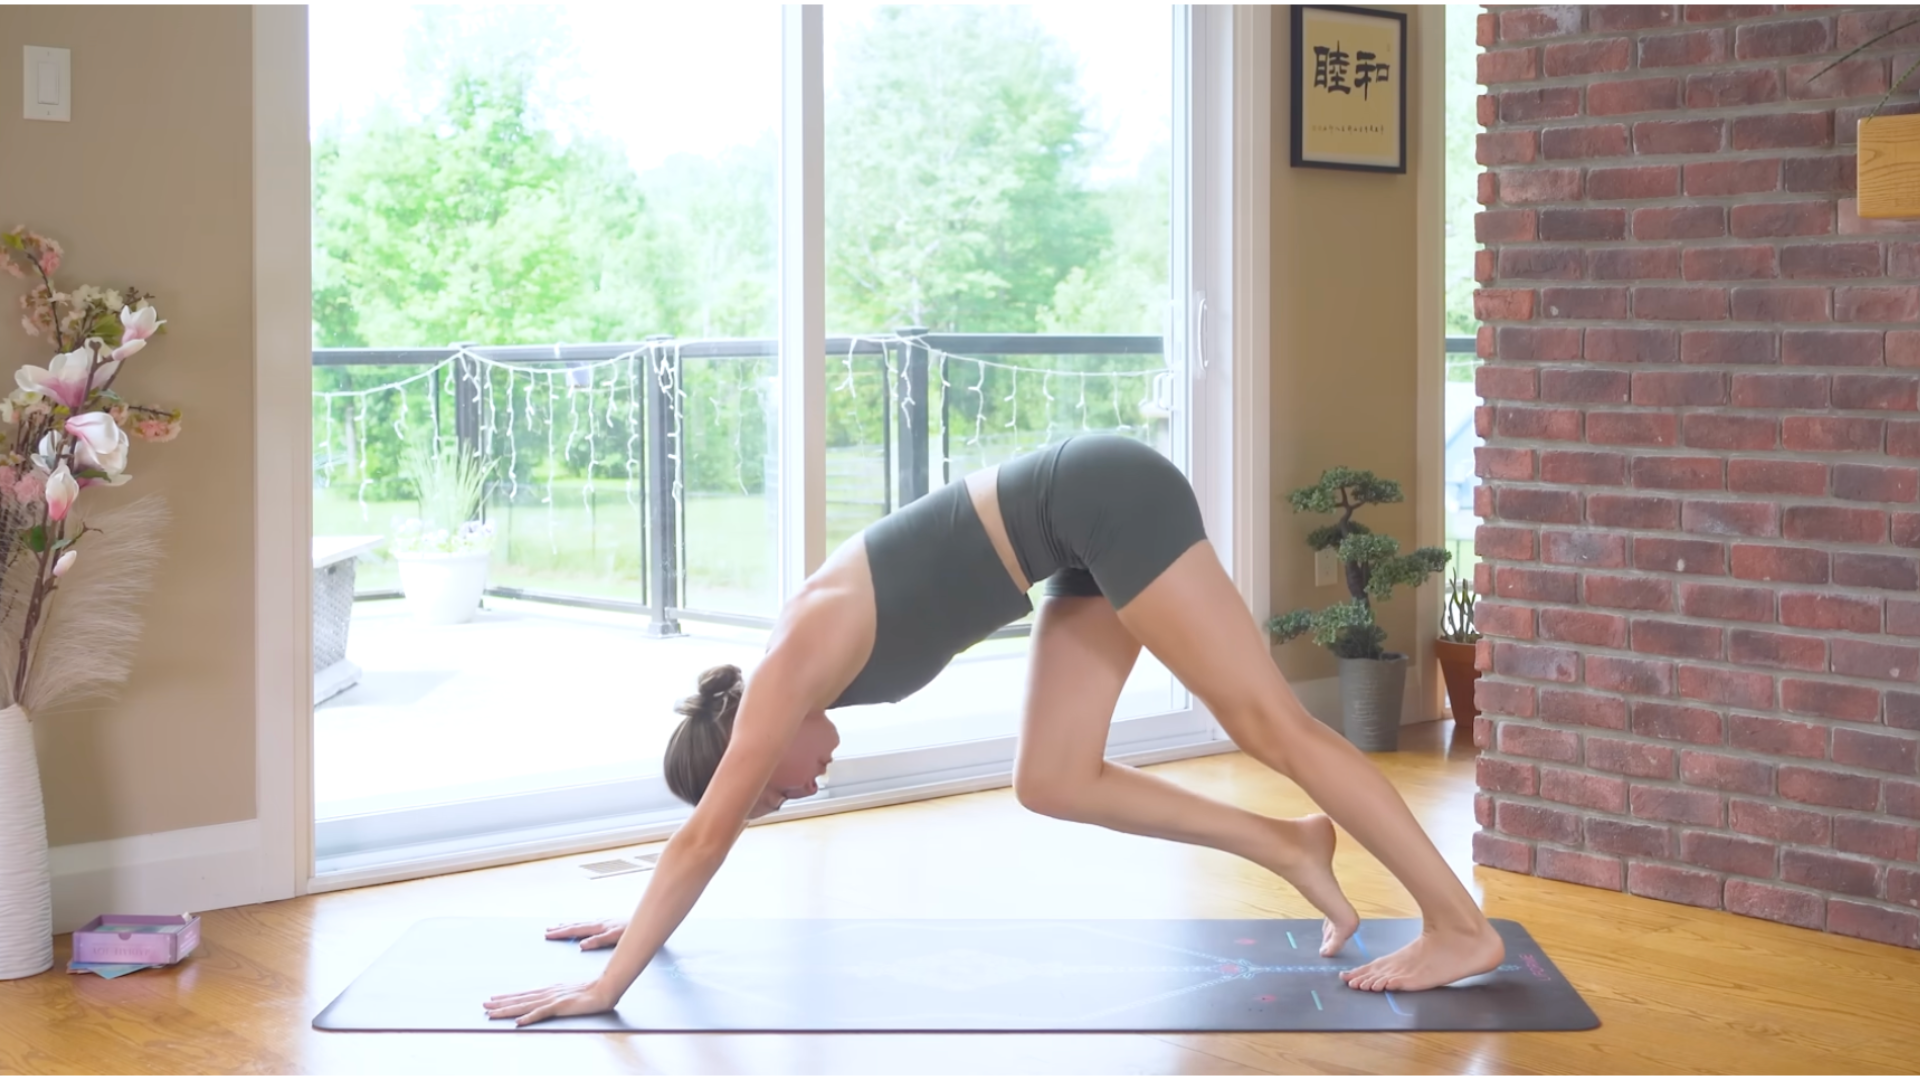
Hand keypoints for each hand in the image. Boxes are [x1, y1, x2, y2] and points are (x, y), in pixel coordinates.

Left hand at [483, 980, 616, 1026]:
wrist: (605, 988)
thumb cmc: (591, 991)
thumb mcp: (570, 994)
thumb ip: (557, 999)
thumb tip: (545, 1004)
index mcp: (550, 990)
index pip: (524, 995)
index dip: (507, 998)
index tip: (493, 999)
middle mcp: (548, 993)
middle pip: (520, 999)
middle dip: (501, 1003)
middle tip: (484, 1006)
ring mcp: (553, 999)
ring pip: (525, 1006)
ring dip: (507, 1010)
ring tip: (492, 1013)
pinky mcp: (561, 1006)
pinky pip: (542, 1013)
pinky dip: (529, 1017)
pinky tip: (519, 1022)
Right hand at [545, 918, 625, 949]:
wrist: (646, 923)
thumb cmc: (632, 931)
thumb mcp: (615, 938)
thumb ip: (599, 941)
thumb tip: (582, 945)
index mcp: (598, 926)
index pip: (576, 930)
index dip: (562, 933)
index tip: (548, 935)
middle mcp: (599, 923)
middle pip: (576, 925)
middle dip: (561, 929)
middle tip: (547, 931)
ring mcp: (603, 923)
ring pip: (581, 924)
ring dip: (568, 926)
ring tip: (556, 927)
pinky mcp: (607, 924)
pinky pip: (588, 924)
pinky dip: (579, 925)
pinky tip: (578, 927)